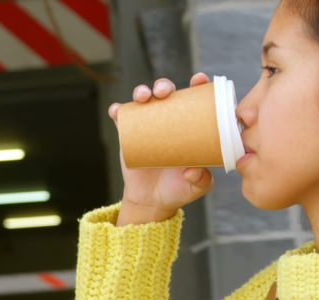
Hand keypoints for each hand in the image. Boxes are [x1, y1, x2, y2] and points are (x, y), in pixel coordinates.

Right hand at [109, 72, 215, 224]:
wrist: (151, 201)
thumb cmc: (179, 188)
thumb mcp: (197, 187)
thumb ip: (201, 179)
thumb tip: (191, 170)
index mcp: (190, 124)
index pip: (195, 98)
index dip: (198, 84)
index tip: (198, 79)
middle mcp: (168, 119)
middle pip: (166, 93)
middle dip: (164, 85)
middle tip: (164, 92)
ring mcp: (147, 125)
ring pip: (143, 99)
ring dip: (142, 91)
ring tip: (143, 97)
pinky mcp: (129, 134)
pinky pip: (122, 117)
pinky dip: (118, 111)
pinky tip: (117, 110)